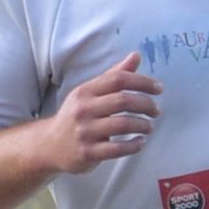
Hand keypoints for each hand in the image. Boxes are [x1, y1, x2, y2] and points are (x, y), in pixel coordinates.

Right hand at [44, 51, 162, 172]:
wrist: (49, 145)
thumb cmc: (76, 116)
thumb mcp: (90, 93)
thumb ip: (114, 75)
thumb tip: (136, 55)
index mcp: (85, 91)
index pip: (118, 79)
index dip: (142, 81)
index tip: (158, 89)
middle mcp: (83, 109)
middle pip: (123, 101)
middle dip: (146, 104)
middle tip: (156, 111)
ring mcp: (85, 132)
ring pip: (123, 124)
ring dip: (143, 125)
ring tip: (149, 126)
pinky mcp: (88, 153)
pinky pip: (117, 149)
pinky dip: (134, 145)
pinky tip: (140, 142)